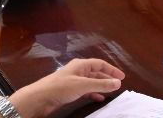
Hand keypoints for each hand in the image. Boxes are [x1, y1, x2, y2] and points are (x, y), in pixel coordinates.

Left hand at [9, 58, 124, 115]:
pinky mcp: (69, 91)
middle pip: (96, 73)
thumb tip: (118, 82)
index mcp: (80, 65)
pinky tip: (98, 98)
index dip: (112, 69)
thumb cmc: (61, 87)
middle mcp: (77, 71)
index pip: (100, 64)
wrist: (40, 98)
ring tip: (110, 92)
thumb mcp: (83, 85)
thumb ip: (101, 84)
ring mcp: (73, 81)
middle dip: (107, 78)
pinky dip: (93, 93)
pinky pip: (85, 90)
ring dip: (100, 86)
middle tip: (118, 85)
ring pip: (91, 82)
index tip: (122, 77)